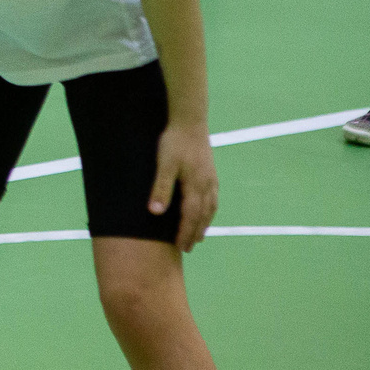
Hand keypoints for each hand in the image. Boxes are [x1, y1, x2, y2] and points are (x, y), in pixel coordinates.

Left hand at [147, 120, 218, 250]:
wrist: (190, 122)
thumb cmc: (174, 142)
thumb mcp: (164, 165)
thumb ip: (161, 188)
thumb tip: (155, 212)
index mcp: (195, 186)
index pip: (190, 216)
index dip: (185, 232)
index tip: (180, 246)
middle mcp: (207, 186)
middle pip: (202, 215)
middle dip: (195, 232)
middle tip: (188, 247)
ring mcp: (211, 179)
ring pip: (210, 208)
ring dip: (204, 223)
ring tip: (198, 235)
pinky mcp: (211, 173)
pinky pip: (213, 198)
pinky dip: (209, 210)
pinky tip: (205, 211)